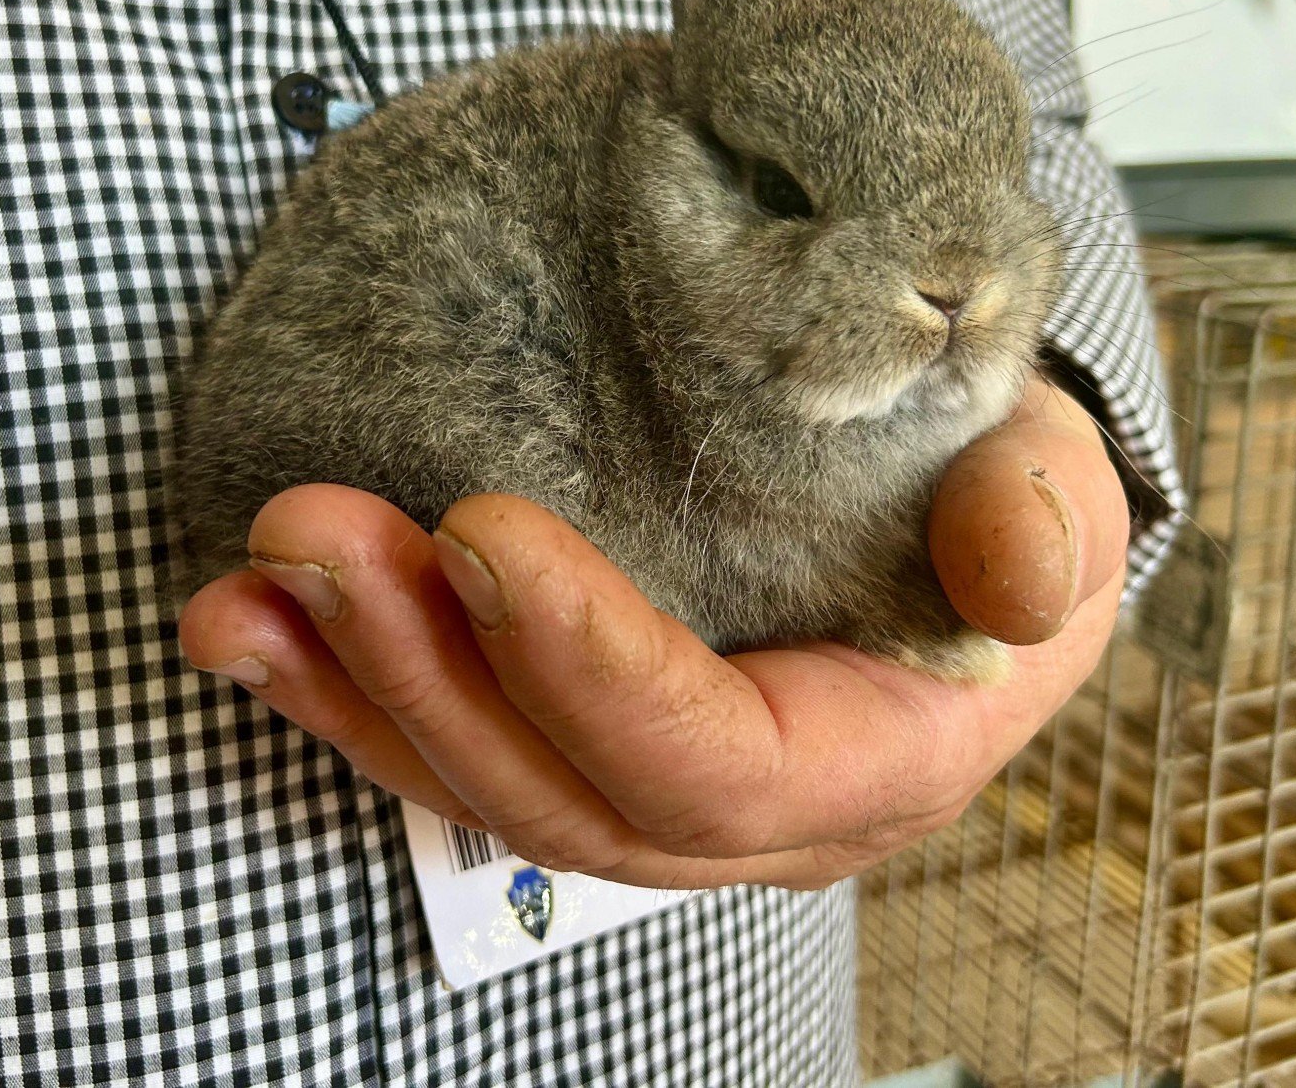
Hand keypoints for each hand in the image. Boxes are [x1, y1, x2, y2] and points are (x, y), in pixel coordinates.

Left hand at [178, 376, 1128, 888]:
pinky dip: (339, 689)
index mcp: (872, 757)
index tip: (482, 533)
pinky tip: (245, 625)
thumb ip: (1040, 524)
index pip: (715, 762)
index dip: (591, 667)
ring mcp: (652, 788)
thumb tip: (1018, 570)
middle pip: (564, 791)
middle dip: (423, 671)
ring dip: (349, 687)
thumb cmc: (996, 489)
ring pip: (482, 784)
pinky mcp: (578, 742)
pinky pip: (448, 746)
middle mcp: (749, 810)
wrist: (947, 506)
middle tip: (310, 533)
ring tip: (241, 588)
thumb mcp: (1054, 484)